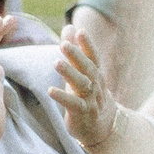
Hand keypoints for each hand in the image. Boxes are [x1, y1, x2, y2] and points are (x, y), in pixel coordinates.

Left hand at [53, 22, 119, 149]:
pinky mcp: (82, 113)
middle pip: (88, 67)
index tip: (79, 30)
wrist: (102, 126)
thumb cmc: (88, 95)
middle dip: (77, 55)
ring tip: (56, 62)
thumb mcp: (82, 72)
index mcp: (95, 74)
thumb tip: (69, 26)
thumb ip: (74, 51)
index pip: (93, 56)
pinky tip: (51, 90)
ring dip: (70, 73)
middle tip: (64, 44)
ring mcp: (91, 99)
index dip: (87, 44)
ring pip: (82, 84)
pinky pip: (73, 104)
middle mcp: (96, 84)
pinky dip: (63, 97)